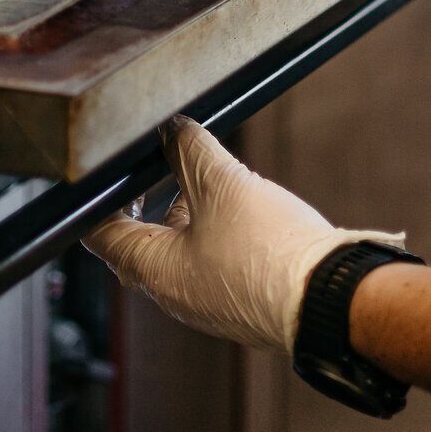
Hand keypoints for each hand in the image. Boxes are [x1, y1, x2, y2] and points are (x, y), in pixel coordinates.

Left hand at [85, 117, 404, 351]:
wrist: (333, 300)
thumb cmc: (268, 252)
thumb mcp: (220, 183)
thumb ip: (187, 149)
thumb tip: (171, 129)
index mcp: (155, 272)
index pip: (102, 235)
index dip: (97, 199)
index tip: (100, 173)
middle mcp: (177, 294)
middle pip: (141, 242)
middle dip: (144, 200)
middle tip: (149, 165)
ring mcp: (211, 301)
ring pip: (180, 249)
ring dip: (183, 210)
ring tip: (198, 172)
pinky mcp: (243, 299)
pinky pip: (212, 260)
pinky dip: (213, 228)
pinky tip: (235, 201)